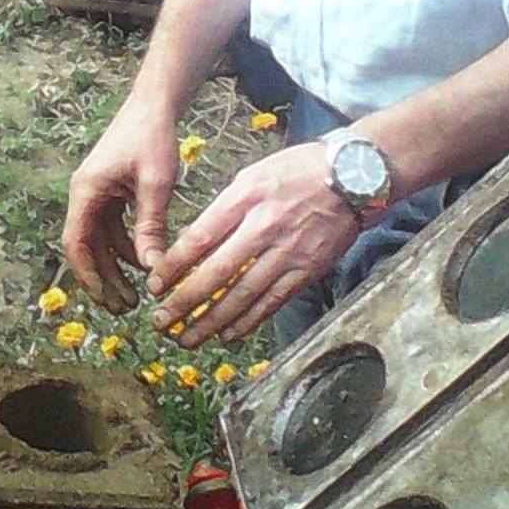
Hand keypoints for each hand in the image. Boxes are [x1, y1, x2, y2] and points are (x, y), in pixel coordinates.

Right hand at [61, 97, 180, 314]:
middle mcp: (86, 194)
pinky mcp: (110, 192)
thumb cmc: (153, 137)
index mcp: (87, 191)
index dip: (87, 274)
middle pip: (86, 246)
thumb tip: (151, 269)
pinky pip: (113, 228)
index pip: (76, 242)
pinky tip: (144, 263)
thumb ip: (151, 225)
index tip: (104, 299)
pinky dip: (126, 247)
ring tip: (134, 295)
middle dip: (102, 278)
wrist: (154, 104)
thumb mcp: (156, 184)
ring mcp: (97, 194)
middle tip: (123, 309)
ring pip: (100, 241)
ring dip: (114, 267)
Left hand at [147, 143, 361, 347]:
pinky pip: (271, 302)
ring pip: (242, 295)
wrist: (353, 177)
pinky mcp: (306, 271)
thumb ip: (223, 208)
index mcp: (245, 199)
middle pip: (216, 272)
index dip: (173, 266)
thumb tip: (193, 240)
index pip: (199, 238)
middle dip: (184, 301)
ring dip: (210, 321)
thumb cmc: (298, 171)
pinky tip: (226, 334)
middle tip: (160, 320)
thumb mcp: (253, 175)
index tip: (155, 284)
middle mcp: (264, 228)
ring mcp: (287, 253)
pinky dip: (246, 321)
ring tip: (186, 337)